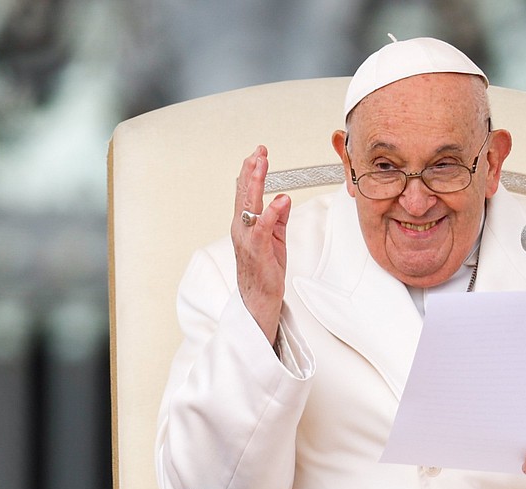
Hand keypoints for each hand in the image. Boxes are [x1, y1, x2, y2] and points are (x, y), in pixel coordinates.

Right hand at [233, 145, 291, 345]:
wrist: (259, 299)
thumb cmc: (264, 270)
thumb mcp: (275, 239)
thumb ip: (278, 218)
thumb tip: (283, 198)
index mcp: (245, 224)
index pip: (247, 192)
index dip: (252, 172)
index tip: (259, 154)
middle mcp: (242, 228)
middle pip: (245, 193)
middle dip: (252, 170)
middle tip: (259, 152)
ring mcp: (247, 238)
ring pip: (249, 204)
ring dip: (256, 183)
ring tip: (261, 165)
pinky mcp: (258, 250)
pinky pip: (263, 227)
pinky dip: (271, 212)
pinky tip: (278, 199)